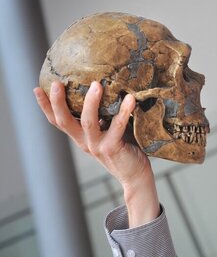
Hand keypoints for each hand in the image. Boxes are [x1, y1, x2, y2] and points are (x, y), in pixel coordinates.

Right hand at [34, 81, 159, 225]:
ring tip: (96, 85)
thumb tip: (106, 87)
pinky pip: (117, 127)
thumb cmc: (125, 148)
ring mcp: (97, 146)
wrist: (135, 176)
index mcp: (81, 137)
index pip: (58, 121)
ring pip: (88, 122)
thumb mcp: (108, 131)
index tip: (37, 88)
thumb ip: (103, 116)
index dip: (46, 106)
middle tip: (56, 84)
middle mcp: (85, 142)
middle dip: (57, 102)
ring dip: (91, 102)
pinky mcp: (112, 148)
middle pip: (64, 121)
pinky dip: (124, 111)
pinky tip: (130, 98)